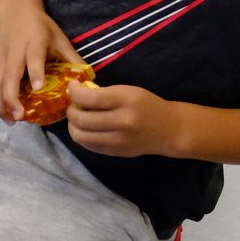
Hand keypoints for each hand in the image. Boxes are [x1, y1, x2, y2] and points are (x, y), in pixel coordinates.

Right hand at [0, 8, 82, 120]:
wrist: (16, 13)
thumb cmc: (41, 27)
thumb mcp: (60, 38)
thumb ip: (72, 58)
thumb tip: (88, 81)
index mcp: (33, 43)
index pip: (33, 58)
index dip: (35, 72)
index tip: (38, 88)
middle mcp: (14, 52)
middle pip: (8, 76)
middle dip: (11, 98)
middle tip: (19, 116)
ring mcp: (1, 59)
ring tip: (10, 121)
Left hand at [65, 83, 184, 156]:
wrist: (169, 130)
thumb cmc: (147, 106)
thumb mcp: (128, 91)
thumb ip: (104, 93)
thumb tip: (76, 94)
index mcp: (126, 101)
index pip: (89, 98)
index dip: (74, 92)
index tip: (72, 87)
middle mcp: (121, 123)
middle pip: (81, 120)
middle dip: (71, 110)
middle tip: (74, 105)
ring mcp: (117, 141)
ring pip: (80, 136)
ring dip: (73, 125)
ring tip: (79, 117)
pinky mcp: (114, 153)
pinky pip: (88, 146)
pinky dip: (82, 135)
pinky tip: (87, 128)